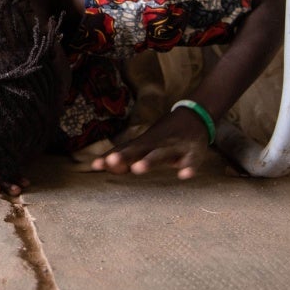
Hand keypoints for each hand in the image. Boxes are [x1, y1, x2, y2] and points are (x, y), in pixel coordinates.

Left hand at [90, 107, 209, 179]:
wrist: (195, 115)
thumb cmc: (164, 135)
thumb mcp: (145, 143)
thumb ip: (126, 156)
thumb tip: (103, 166)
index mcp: (144, 143)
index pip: (124, 150)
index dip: (110, 158)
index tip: (95, 165)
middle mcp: (157, 144)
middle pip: (139, 150)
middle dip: (125, 156)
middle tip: (111, 162)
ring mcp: (175, 147)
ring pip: (161, 154)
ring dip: (149, 161)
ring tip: (137, 169)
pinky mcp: (194, 152)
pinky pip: (192, 160)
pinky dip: (189, 167)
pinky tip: (184, 175)